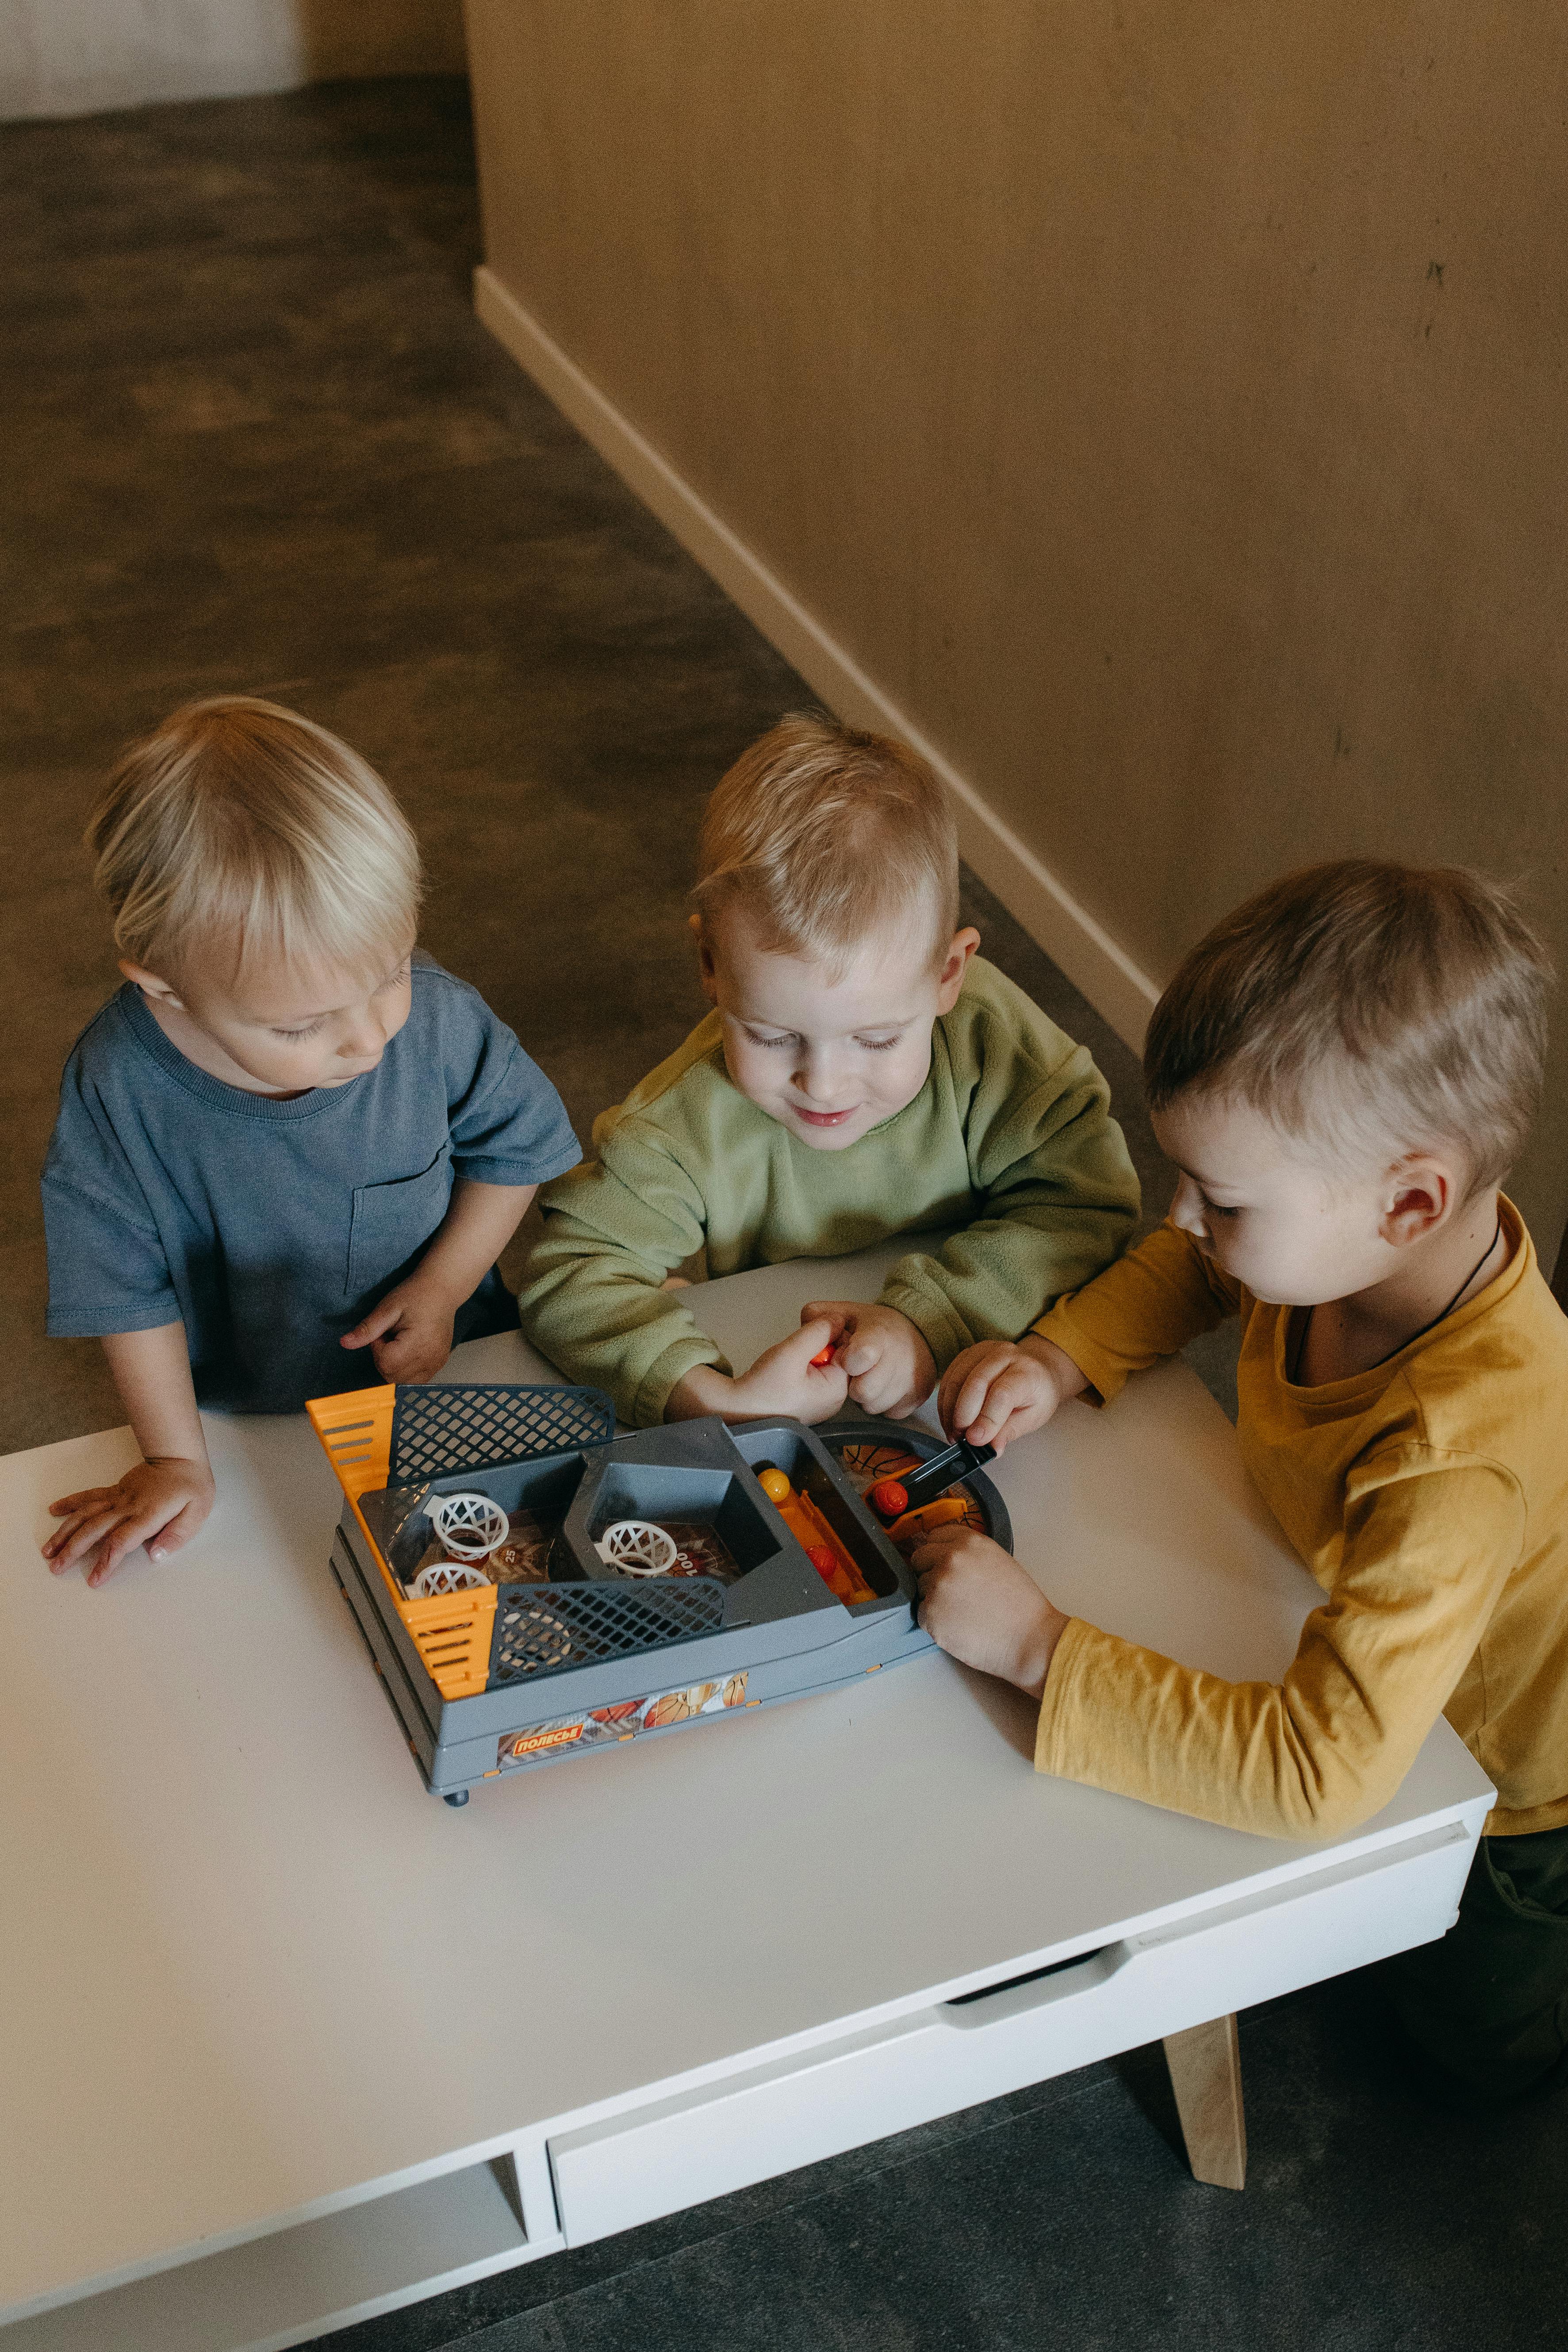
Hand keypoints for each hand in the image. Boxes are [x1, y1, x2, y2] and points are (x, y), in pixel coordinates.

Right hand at [43, 1456, 214, 1587]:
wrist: (181, 1456)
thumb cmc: (191, 1486)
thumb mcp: (197, 1512)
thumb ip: (177, 1535)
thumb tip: (156, 1556)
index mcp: (148, 1514)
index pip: (121, 1541)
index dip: (106, 1562)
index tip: (94, 1580)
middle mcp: (128, 1505)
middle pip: (94, 1529)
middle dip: (73, 1550)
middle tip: (56, 1569)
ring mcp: (119, 1496)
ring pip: (85, 1513)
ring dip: (65, 1531)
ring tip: (48, 1550)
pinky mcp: (115, 1489)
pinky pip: (89, 1495)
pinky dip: (70, 1502)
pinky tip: (53, 1510)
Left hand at [342, 1274, 458, 1382]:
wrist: (442, 1289)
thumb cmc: (416, 1294)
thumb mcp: (388, 1308)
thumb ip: (367, 1329)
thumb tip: (345, 1343)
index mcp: (418, 1344)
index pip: (385, 1363)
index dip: (377, 1348)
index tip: (384, 1331)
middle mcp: (430, 1358)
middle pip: (392, 1376)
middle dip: (384, 1358)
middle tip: (391, 1335)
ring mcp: (436, 1364)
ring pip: (402, 1381)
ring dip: (394, 1366)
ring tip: (401, 1341)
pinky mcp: (439, 1364)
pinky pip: (415, 1379)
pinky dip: (405, 1369)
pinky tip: (408, 1349)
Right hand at [666, 1318, 850, 1423]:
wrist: (736, 1411)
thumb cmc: (763, 1386)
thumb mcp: (791, 1351)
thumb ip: (818, 1332)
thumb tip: (839, 1318)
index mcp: (837, 1390)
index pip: (847, 1350)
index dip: (826, 1336)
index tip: (804, 1339)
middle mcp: (835, 1401)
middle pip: (837, 1358)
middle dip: (816, 1348)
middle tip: (792, 1355)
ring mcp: (822, 1405)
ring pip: (823, 1366)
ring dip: (806, 1357)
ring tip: (786, 1366)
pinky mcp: (809, 1405)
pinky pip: (814, 1377)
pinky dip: (801, 1370)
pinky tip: (785, 1375)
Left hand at [800, 1301, 936, 1416]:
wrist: (919, 1332)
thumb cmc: (876, 1327)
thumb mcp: (847, 1312)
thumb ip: (821, 1316)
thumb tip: (807, 1329)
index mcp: (879, 1335)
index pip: (860, 1357)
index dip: (846, 1362)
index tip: (846, 1358)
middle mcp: (899, 1359)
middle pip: (863, 1392)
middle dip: (853, 1385)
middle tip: (857, 1372)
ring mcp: (911, 1380)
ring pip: (874, 1407)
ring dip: (866, 1397)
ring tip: (870, 1378)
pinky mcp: (918, 1397)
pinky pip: (890, 1414)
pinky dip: (884, 1404)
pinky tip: (884, 1387)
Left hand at [910, 1522, 1067, 1698]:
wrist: (1030, 1639)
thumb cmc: (1020, 1605)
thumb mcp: (998, 1561)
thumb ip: (969, 1553)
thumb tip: (943, 1554)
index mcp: (969, 1542)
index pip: (934, 1537)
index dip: (939, 1552)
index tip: (947, 1565)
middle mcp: (950, 1558)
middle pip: (920, 1559)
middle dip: (931, 1572)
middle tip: (955, 1592)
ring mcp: (938, 1586)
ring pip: (921, 1587)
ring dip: (934, 1598)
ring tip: (964, 1612)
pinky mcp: (930, 1614)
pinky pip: (922, 1614)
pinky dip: (935, 1622)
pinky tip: (959, 1626)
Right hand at [937, 1333, 1085, 1449]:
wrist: (1037, 1368)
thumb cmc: (1036, 1392)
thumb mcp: (1033, 1417)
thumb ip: (1010, 1431)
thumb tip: (990, 1448)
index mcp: (1026, 1371)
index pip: (1002, 1393)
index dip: (986, 1419)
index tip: (975, 1440)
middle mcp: (1004, 1355)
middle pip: (975, 1383)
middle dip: (963, 1416)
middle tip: (961, 1439)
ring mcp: (983, 1351)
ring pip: (957, 1380)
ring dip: (950, 1411)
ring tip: (955, 1432)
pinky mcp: (967, 1354)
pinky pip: (948, 1377)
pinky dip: (945, 1402)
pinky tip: (950, 1418)